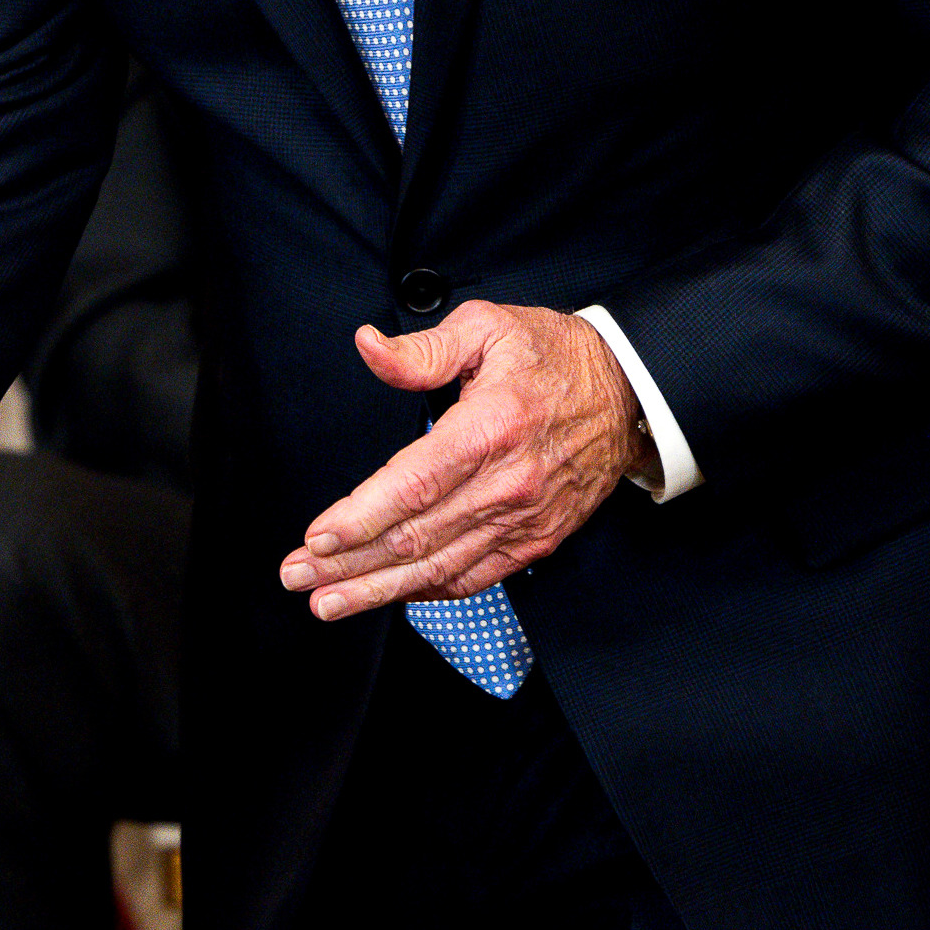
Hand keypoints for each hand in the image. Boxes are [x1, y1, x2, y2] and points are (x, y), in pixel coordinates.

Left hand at [279, 302, 641, 615]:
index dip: (360, 518)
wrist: (631, 391)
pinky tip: (392, 595)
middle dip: (349, 565)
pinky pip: (477, 577)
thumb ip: (422, 350)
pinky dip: (431, 591)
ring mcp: (525, 518)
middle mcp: (508, 483)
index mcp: (491, 428)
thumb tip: (369, 349)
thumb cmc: (555, 357)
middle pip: (416, 537)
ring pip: (441, 566)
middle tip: (298, 578)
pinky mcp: (537, 539)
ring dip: (380, 589)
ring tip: (328, 602)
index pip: (413, 486)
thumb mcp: (487, 328)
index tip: (317, 539)